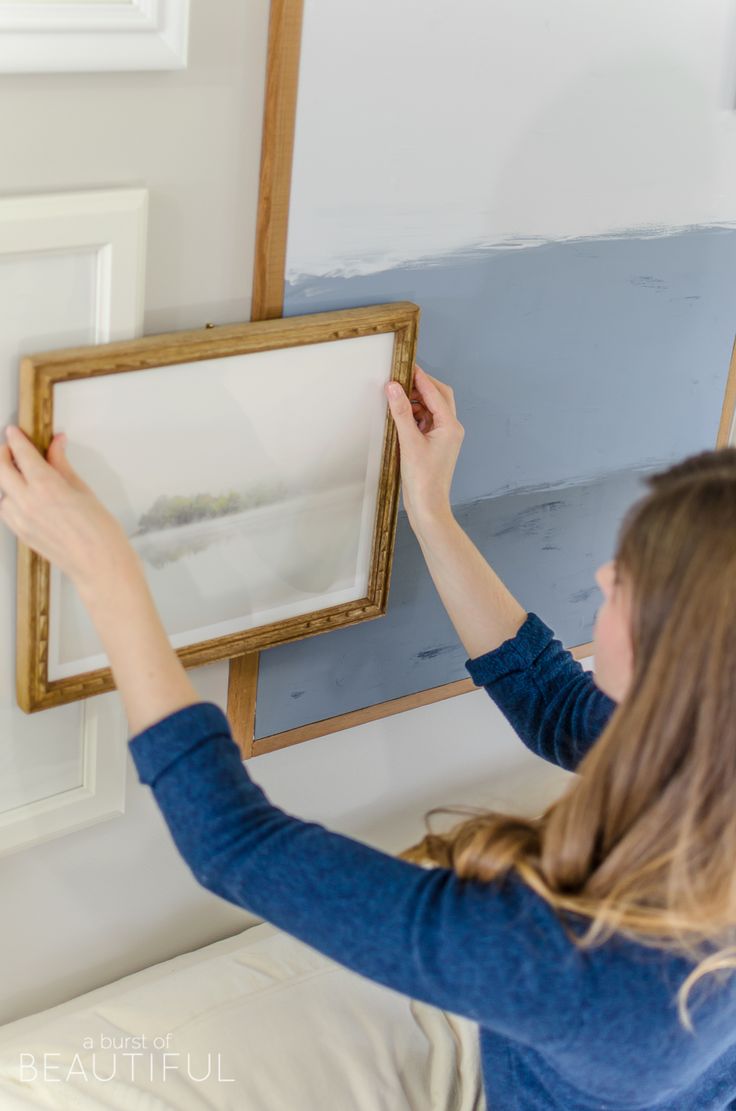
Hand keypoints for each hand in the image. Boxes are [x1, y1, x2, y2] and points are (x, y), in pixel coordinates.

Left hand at [0, 426, 139, 595]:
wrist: (101, 566)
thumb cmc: (100, 532)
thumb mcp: (83, 490)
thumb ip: (62, 465)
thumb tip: (56, 445)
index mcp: (46, 486)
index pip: (22, 454)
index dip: (16, 439)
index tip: (14, 431)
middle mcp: (28, 502)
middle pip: (1, 470)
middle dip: (3, 455)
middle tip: (11, 448)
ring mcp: (21, 520)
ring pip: (1, 492)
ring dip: (6, 480)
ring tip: (20, 476)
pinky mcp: (22, 535)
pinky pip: (5, 511)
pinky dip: (8, 500)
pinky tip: (21, 498)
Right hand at [384, 365, 463, 529]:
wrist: (428, 507)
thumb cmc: (423, 479)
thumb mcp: (409, 442)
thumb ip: (401, 412)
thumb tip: (394, 387)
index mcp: (450, 426)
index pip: (436, 392)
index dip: (420, 377)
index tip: (405, 365)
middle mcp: (451, 429)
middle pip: (438, 397)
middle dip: (420, 386)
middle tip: (399, 379)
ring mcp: (444, 437)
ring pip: (432, 409)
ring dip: (416, 401)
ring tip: (397, 398)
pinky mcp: (435, 445)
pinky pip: (426, 422)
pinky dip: (414, 415)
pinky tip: (400, 416)